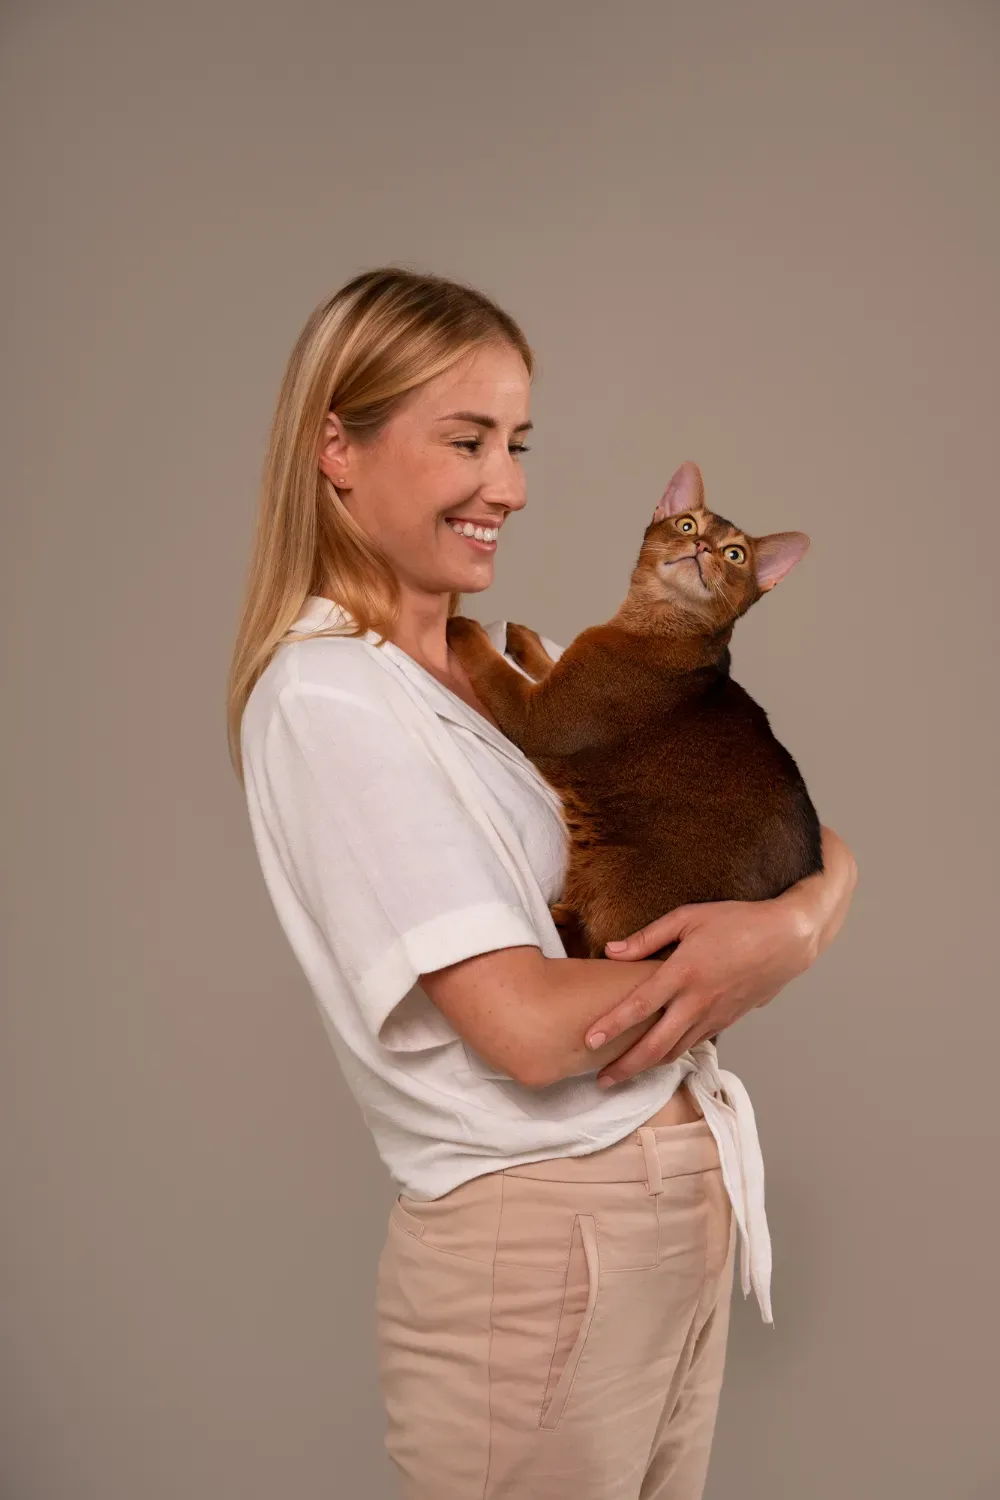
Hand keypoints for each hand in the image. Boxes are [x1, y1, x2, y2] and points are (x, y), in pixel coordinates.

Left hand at [587, 825, 857, 1086]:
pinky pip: (695, 1043)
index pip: (640, 1005)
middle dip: (626, 1067)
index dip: (613, 1026)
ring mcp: (715, 1015)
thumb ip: (648, 937)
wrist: (787, 939)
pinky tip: (658, 1056)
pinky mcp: (727, 1021)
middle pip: (656, 1045)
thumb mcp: (689, 918)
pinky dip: (673, 1054)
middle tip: (601, 1080)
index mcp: (684, 972)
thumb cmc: (738, 922)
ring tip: (622, 1074)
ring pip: (676, 1051)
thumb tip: (612, 951)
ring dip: (647, 1067)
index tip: (589, 1041)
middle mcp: (698, 1001)